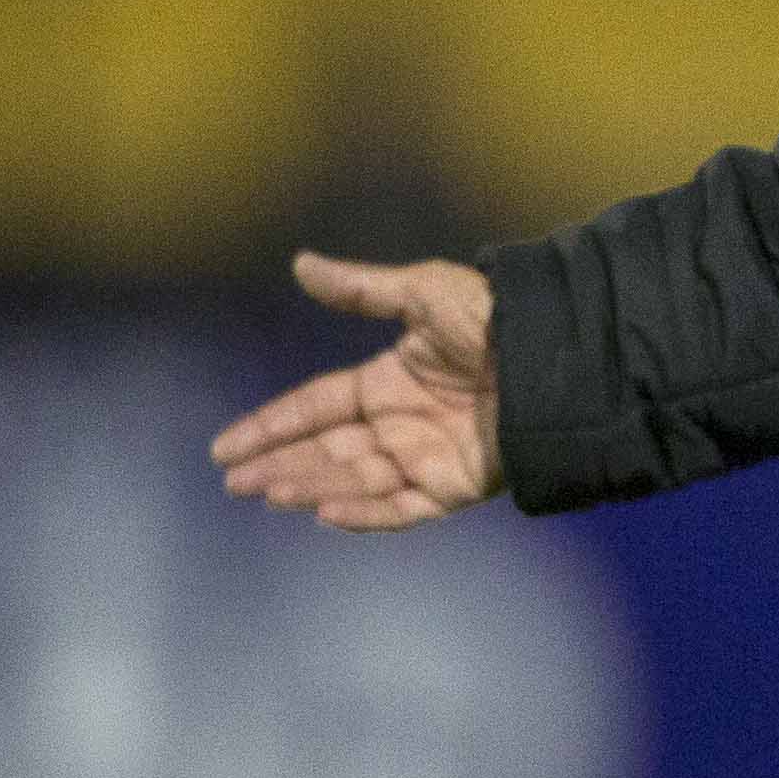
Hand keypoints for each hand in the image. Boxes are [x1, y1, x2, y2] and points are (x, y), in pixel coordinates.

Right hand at [211, 251, 502, 529]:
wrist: (555, 352)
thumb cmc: (494, 316)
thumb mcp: (422, 293)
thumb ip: (360, 289)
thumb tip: (300, 263)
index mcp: (386, 383)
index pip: (315, 407)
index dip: (270, 425)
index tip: (223, 448)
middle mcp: (398, 425)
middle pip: (326, 451)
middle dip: (278, 465)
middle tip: (234, 482)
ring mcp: (424, 458)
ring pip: (353, 481)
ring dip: (310, 486)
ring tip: (268, 489)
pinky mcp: (453, 487)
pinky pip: (400, 508)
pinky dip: (363, 514)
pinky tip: (324, 511)